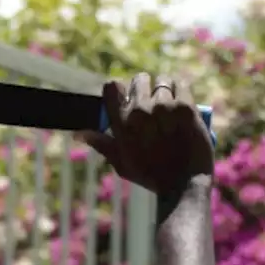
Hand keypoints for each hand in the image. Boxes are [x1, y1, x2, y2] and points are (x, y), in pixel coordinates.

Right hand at [78, 73, 213, 197]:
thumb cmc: (150, 176)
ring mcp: (164, 107)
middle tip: (152, 103)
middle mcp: (140, 112)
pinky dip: (182, 90)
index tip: (128, 97)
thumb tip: (79, 133)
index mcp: (121, 123)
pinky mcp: (185, 107)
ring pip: (162, 81)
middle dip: (145, 88)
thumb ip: (102, 144)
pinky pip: (181, 84)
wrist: (183, 185)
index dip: (121, 89)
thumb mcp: (121, 163)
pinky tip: (181, 101)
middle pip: (139, 80)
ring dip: (165, 90)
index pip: (112, 87)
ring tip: (169, 105)